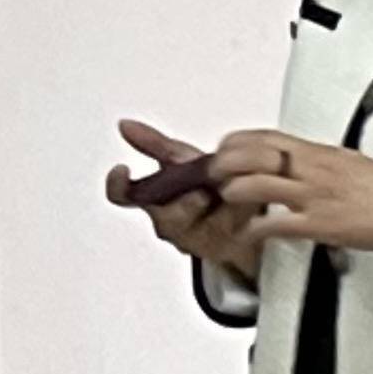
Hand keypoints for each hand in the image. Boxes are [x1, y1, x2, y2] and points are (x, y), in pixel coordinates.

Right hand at [107, 119, 264, 276]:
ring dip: (225, 206)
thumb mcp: (184, 161)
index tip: (124, 170)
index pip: (124, 197)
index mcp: (156, 203)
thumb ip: (156, 144)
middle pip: (169, 218)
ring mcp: (200, 240)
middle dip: (188, 202)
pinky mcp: (232, 248)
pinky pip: (237, 234)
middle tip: (203, 191)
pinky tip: (253, 204)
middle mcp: (173, 226)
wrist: (247, 216)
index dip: (119, 186)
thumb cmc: (209, 189)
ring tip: (238, 190)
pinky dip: (246, 215)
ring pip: (207, 226)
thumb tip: (125, 124)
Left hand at [205, 129, 372, 253]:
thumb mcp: (346, 162)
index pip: (264, 137)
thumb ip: (316, 161)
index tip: (222, 148)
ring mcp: (314, 196)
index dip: (235, 142)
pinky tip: (249, 233)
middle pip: (251, 156)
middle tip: (212, 174)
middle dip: (224, 164)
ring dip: (234, 193)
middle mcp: (311, 168)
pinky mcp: (321, 224)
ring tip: (227, 200)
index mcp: (317, 152)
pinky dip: (257, 229)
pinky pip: (278, 225)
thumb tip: (295, 161)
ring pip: (257, 185)